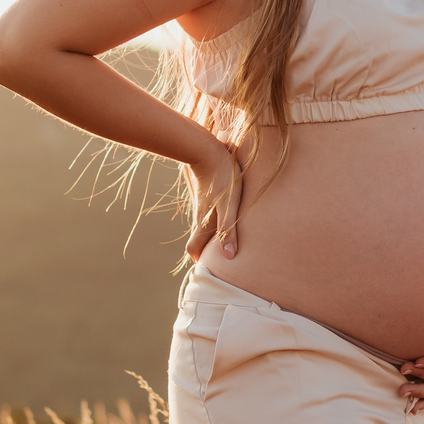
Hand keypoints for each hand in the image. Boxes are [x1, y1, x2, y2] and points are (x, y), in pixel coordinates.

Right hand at [185, 142, 242, 262]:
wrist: (206, 149)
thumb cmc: (222, 178)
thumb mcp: (229, 205)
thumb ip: (228, 229)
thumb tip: (229, 257)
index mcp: (204, 224)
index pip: (194, 250)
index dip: (199, 262)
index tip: (209, 273)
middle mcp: (199, 217)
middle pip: (197, 241)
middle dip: (204, 253)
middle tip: (216, 264)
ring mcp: (201, 205)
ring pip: (201, 227)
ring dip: (209, 238)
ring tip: (223, 247)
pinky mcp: (206, 194)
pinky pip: (206, 214)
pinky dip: (212, 224)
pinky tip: (223, 221)